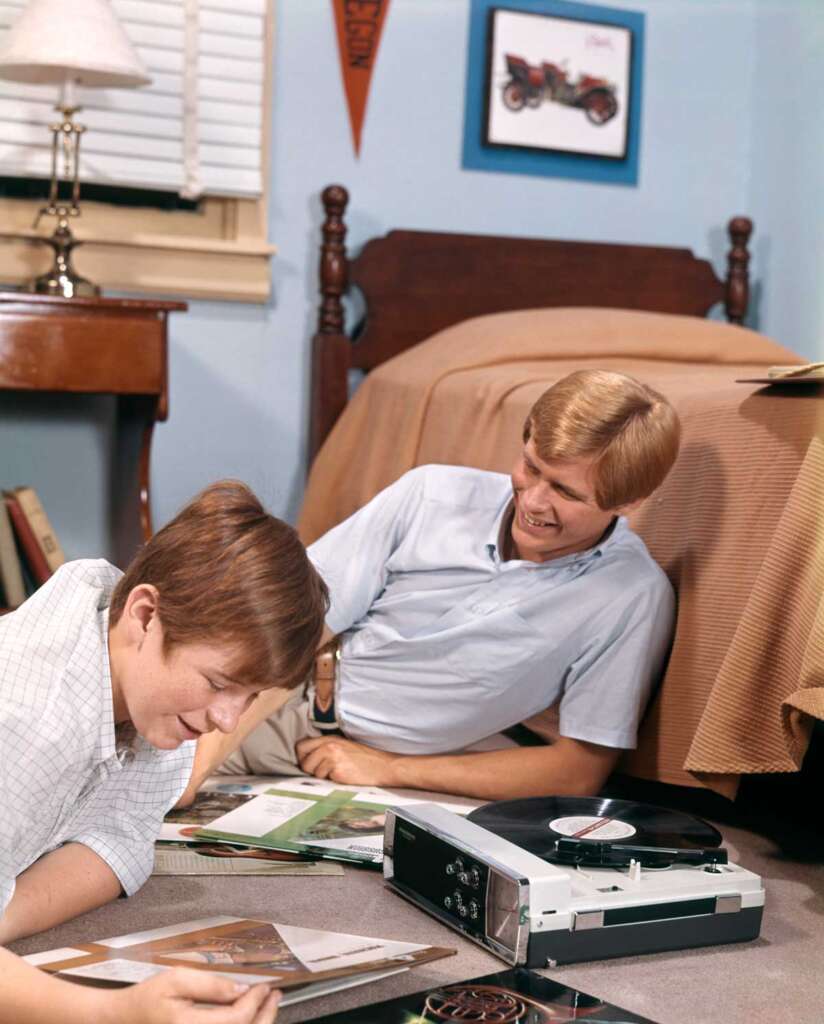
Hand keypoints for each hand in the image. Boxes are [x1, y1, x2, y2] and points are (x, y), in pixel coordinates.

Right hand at [113, 969, 280, 1023]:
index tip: (264, 985)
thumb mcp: (176, 980)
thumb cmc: (148, 999)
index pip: (236, 1020)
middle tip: (274, 995)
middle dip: (265, 1017)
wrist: (125, 1021)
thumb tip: (241, 989)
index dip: (255, 1001)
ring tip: (268, 1005)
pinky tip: (248, 1018)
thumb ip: (210, 984)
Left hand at [296, 736, 397, 786]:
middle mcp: (329, 747)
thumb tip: (306, 757)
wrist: (382, 766)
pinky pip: (324, 779)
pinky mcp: (337, 772)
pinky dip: (331, 780)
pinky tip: (342, 776)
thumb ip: (325, 747)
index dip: (302, 756)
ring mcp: (333, 759)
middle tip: (322, 770)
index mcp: (329, 739)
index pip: (301, 746)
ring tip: (337, 772)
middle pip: (304, 761)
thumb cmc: (363, 758)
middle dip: (310, 769)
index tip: (309, 762)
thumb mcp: (343, 745)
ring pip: (313, 772)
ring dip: (322, 776)